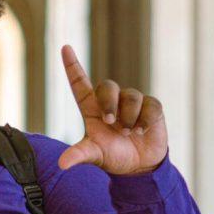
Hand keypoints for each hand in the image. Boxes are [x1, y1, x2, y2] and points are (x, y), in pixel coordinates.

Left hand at [58, 44, 167, 174]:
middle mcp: (111, 101)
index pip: (80, 83)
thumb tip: (62, 164)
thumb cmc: (112, 156)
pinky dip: (145, 119)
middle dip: (109, 103)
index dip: (72, 66)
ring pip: (131, 97)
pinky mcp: (151, 108)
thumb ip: (79, 155)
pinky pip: (150, 105)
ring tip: (129, 134)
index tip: (65, 47)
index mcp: (92, 109)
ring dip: (129, 118)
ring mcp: (132, 103)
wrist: (139, 166)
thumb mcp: (94, 155)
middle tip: (110, 122)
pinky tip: (142, 131)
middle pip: (107, 86)